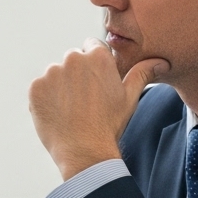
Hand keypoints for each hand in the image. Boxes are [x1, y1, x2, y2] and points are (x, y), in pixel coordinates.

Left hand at [28, 43, 167, 180]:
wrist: (85, 151)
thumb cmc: (110, 124)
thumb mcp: (130, 97)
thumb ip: (142, 73)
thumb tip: (162, 61)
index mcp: (97, 56)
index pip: (92, 46)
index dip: (95, 65)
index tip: (96, 83)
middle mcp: (72, 59)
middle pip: (73, 59)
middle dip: (77, 74)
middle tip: (85, 100)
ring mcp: (51, 73)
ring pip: (55, 74)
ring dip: (61, 86)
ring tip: (72, 109)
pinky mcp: (35, 88)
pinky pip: (40, 88)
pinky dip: (46, 98)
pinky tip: (58, 113)